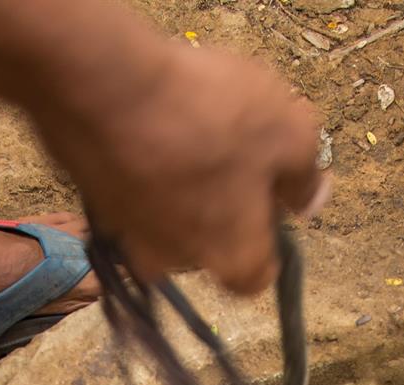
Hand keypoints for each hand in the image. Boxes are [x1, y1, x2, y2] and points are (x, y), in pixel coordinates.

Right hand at [35, 44, 327, 293]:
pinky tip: (150, 120)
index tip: (270, 203)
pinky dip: (141, 164)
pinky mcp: (91, 196)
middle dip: (220, 208)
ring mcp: (126, 232)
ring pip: (164, 217)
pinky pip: (127, 187)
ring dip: (178, 185)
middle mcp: (175, 261)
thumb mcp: (290, 134)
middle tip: (230, 152)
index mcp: (231, 258)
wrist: (107, 87)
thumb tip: (311, 200)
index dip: (268, 242)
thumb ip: (307, 174)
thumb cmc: (210, 118)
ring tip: (186, 130)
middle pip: (207, 245)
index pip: (255, 278)